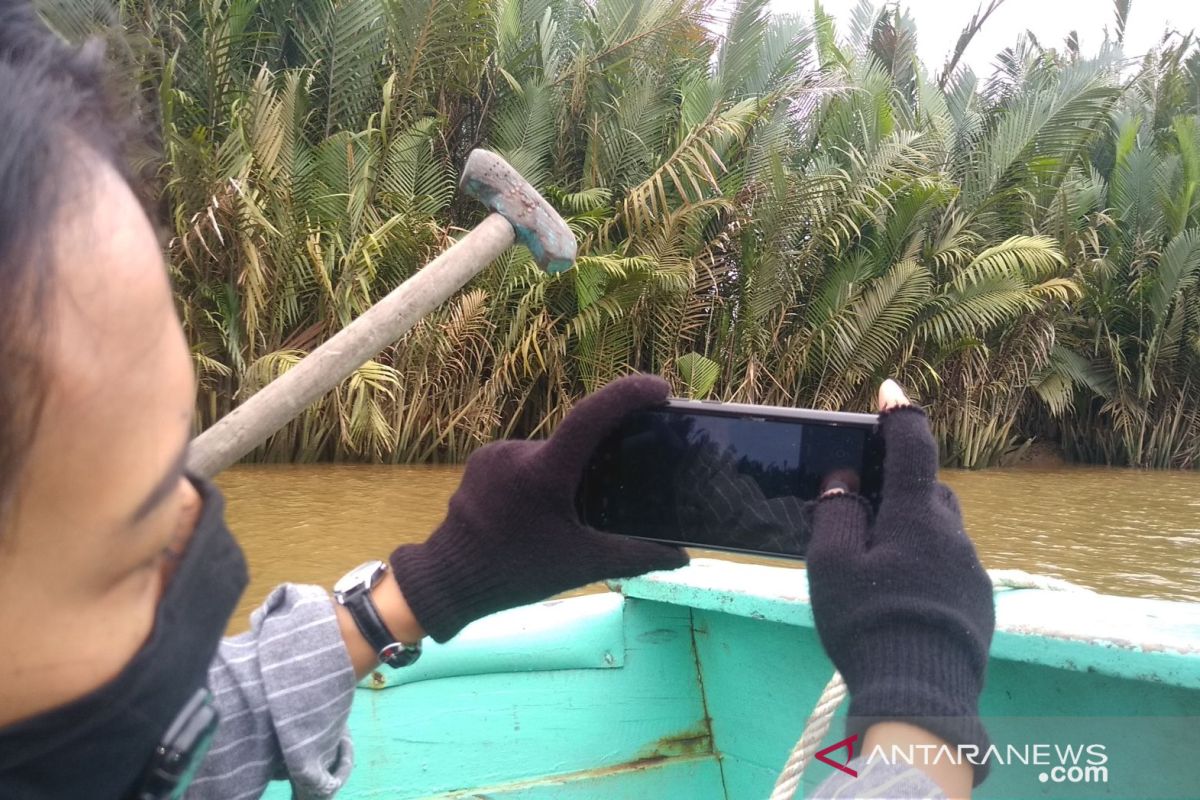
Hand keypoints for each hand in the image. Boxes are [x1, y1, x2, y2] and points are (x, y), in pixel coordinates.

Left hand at [389, 375, 688, 641]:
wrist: (446, 582)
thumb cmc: (514, 573)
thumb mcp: (582, 566)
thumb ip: (635, 558)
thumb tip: (682, 557)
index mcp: (544, 471)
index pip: (592, 415)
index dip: (628, 395)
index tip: (659, 390)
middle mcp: (517, 452)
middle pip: (573, 442)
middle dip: (596, 458)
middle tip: (616, 483)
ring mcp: (493, 455)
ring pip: (547, 454)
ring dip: (563, 473)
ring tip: (567, 512)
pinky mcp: (478, 463)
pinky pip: (522, 461)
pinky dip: (537, 478)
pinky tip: (538, 510)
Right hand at [807, 380, 994, 785]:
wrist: (923, 696)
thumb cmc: (869, 621)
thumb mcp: (831, 564)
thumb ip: (836, 512)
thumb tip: (846, 478)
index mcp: (917, 516)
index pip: (913, 447)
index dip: (900, 414)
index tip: (890, 390)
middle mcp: (954, 534)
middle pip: (929, 491)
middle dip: (901, 488)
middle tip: (865, 510)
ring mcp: (972, 570)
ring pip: (940, 532)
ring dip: (913, 533)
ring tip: (878, 567)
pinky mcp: (980, 603)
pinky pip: (949, 567)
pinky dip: (926, 567)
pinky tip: (901, 600)